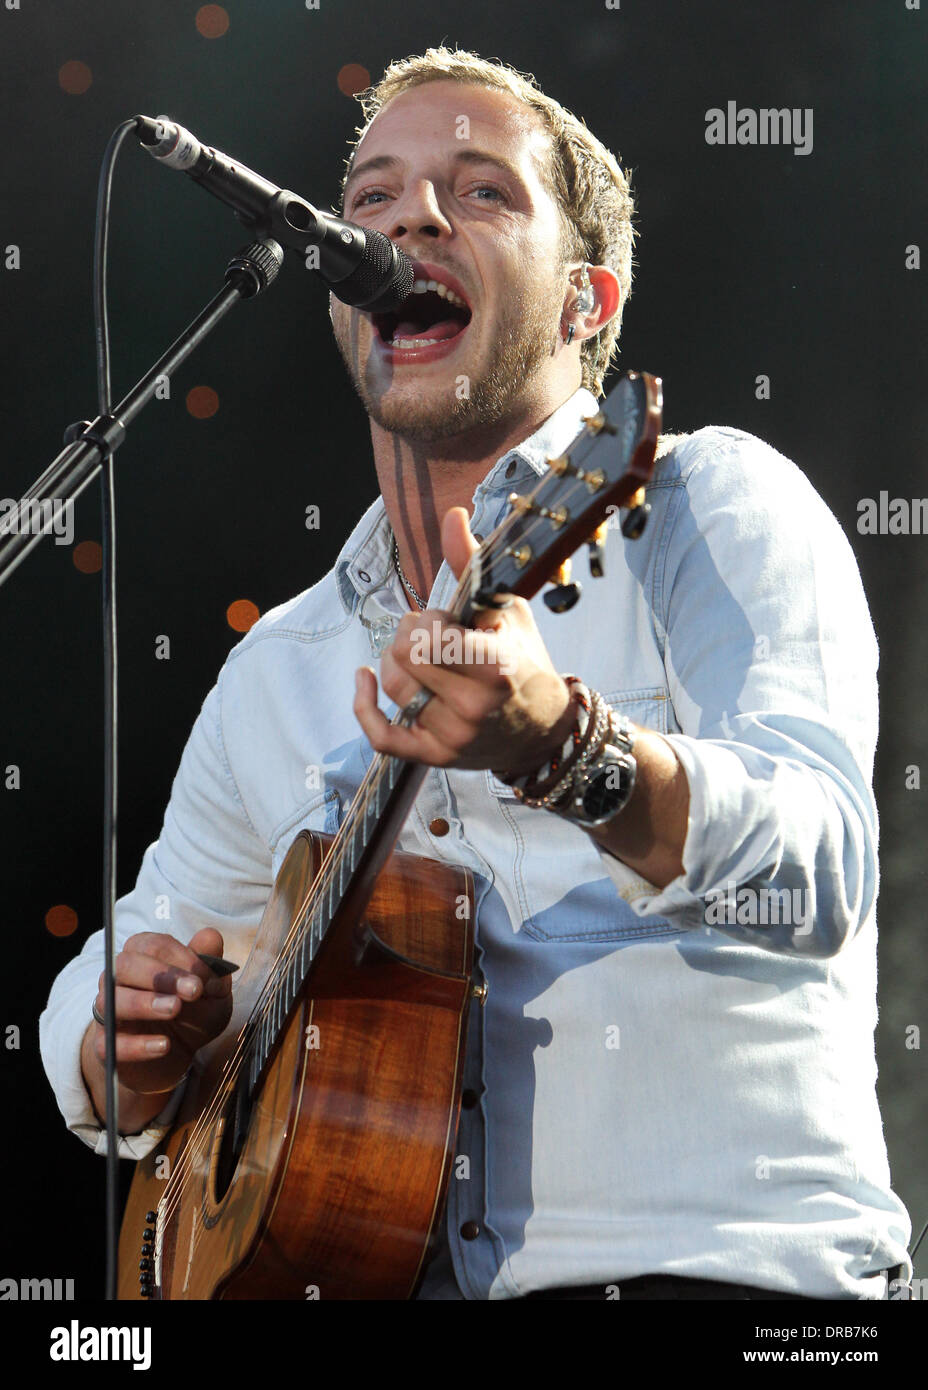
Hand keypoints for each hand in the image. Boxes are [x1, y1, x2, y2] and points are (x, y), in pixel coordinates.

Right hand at [89, 926, 233, 1097]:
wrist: (178, 1053)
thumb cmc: (192, 1012)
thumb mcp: (210, 989)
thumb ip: (210, 963)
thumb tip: (210, 936)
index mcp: (143, 954)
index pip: (153, 945)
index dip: (182, 957)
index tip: (207, 978)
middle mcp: (118, 978)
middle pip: (125, 965)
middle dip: (160, 975)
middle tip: (193, 990)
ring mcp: (108, 1011)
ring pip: (111, 1000)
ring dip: (143, 1003)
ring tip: (174, 1010)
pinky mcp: (105, 1045)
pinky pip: (110, 1043)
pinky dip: (136, 1045)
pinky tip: (164, 1045)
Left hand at [353, 507, 574, 775]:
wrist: (541, 729)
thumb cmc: (524, 662)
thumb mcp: (507, 609)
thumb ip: (472, 564)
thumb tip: (452, 515)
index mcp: (494, 667)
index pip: (427, 637)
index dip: (428, 621)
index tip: (446, 621)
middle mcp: (472, 706)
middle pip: (402, 657)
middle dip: (408, 637)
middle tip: (431, 637)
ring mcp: (451, 736)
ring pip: (391, 687)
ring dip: (394, 663)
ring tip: (418, 659)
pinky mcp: (434, 756)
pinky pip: (380, 735)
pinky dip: (364, 706)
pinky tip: (365, 680)